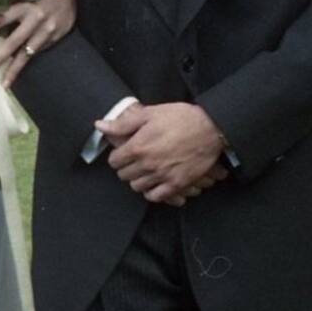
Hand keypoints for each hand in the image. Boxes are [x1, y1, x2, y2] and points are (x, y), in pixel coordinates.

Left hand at [0, 0, 76, 87]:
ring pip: (27, 54)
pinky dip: (27, 62)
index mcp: (26, 5)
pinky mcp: (54, 39)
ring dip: (14, 70)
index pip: (2, 19)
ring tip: (4, 83)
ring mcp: (46, 32)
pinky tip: (18, 71)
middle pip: (14, 42)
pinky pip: (37, 53)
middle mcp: (36, 20)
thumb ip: (13, 6)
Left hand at [95, 102, 228, 205]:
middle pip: (124, 175)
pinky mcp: (176, 184)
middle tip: (135, 160)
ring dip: (138, 179)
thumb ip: (123, 124)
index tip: (125, 152)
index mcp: (137, 147)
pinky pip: (155, 196)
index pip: (114, 161)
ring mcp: (162, 176)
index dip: (118, 156)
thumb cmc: (181, 117)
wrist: (211, 127)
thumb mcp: (149, 114)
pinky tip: (154, 183)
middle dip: (127, 167)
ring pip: (137, 186)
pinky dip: (152, 192)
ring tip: (145, 171)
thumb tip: (100, 126)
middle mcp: (147, 164)